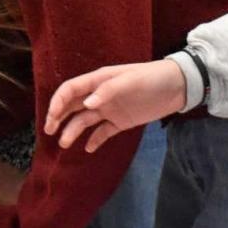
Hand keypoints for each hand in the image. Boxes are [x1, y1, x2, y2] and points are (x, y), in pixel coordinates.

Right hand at [45, 59, 184, 152]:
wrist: (178, 87)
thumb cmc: (152, 78)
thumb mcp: (130, 81)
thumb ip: (107, 91)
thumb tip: (86, 104)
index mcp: (98, 81)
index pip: (70, 90)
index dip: (58, 102)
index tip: (51, 118)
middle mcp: (99, 95)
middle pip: (72, 106)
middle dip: (58, 117)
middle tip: (49, 131)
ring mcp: (109, 109)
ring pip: (84, 121)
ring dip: (72, 131)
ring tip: (65, 144)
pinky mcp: (121, 122)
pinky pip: (102, 132)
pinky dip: (94, 140)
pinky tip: (88, 149)